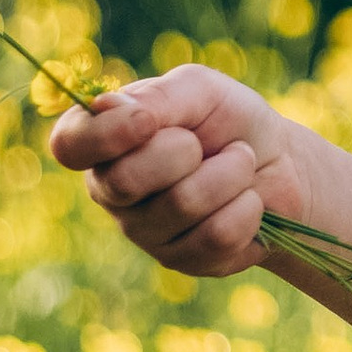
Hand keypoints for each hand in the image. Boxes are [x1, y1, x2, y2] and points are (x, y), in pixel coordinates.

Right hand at [47, 69, 310, 278]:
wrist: (282, 163)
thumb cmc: (230, 121)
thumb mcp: (199, 90)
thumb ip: (158, 97)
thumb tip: (106, 107)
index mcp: (104, 142)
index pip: (69, 145)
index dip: (104, 136)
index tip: (148, 121)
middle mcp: (112, 191)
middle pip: (123, 181)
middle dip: (183, 151)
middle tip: (205, 143)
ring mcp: (144, 232)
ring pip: (181, 205)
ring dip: (230, 173)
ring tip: (240, 163)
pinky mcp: (182, 261)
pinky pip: (215, 237)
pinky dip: (247, 208)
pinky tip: (248, 201)